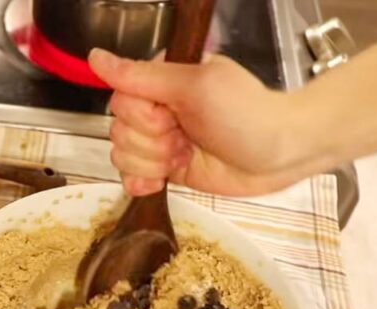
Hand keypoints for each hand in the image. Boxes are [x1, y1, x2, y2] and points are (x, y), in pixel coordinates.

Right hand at [88, 49, 309, 196]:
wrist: (280, 153)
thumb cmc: (247, 114)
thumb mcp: (194, 86)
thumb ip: (142, 75)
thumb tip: (96, 58)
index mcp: (161, 80)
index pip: (120, 98)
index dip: (142, 116)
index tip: (172, 118)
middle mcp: (157, 108)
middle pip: (118, 129)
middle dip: (151, 142)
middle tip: (186, 138)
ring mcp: (160, 140)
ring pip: (122, 155)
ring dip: (152, 162)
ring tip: (185, 156)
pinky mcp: (166, 168)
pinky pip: (130, 177)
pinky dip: (142, 182)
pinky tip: (161, 180)